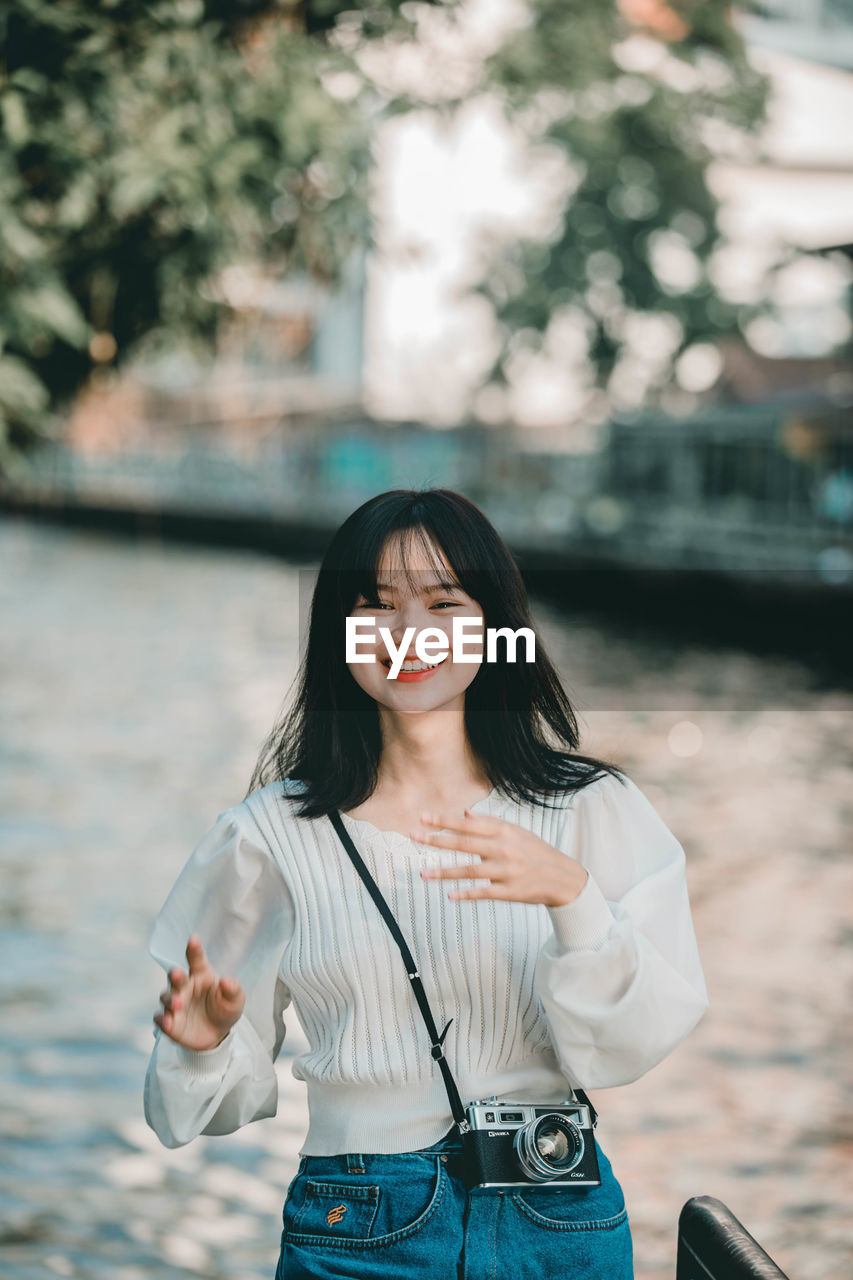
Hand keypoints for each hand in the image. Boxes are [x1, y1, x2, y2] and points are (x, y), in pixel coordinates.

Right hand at [153, 934, 245, 1050]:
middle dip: (175, 974)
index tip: (194, 939)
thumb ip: (232, 989)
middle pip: (176, 977)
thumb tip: (226, 981)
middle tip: (177, 974)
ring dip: (170, 999)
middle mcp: (186, 986)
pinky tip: (167, 1021)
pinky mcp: (170, 1023)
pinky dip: (163, 1020)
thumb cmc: (225, 1008)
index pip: (196, 959)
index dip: (194, 949)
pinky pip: (161, 1019)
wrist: (218, 1034)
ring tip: (178, 1004)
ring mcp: (176, 1004)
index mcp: (202, 974)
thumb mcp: (235, 999)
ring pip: (166, 997)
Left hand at [410, 809, 587, 907]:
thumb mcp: (516, 832)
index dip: (445, 821)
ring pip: (470, 871)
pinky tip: (450, 895)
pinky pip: (484, 893)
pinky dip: (467, 894)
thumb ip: (490, 823)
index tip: (423, 817)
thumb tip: (464, 814)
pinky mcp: (510, 892)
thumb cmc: (535, 851)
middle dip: (438, 840)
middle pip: (465, 844)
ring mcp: (507, 871)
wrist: (562, 877)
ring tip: (423, 873)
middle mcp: (504, 849)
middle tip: (414, 837)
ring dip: (444, 872)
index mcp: (504, 831)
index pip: (469, 825)